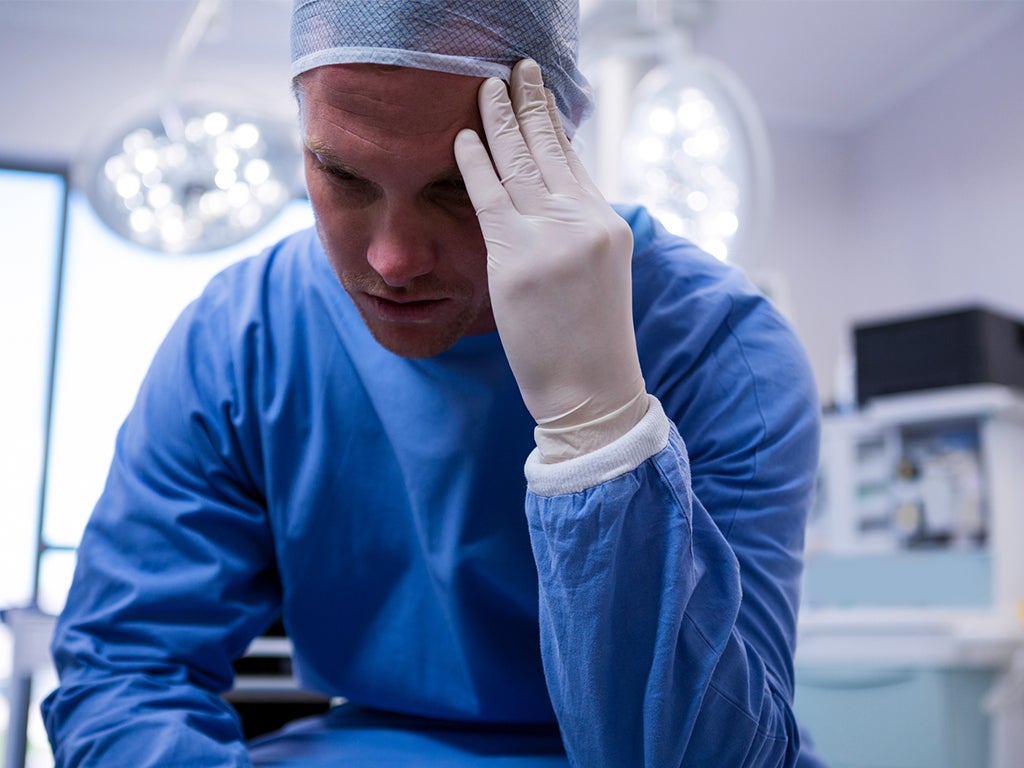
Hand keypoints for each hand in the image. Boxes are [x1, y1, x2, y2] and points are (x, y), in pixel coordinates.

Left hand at [454, 59, 647, 461]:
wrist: (592, 393)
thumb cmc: (591, 343)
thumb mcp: (601, 276)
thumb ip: (579, 232)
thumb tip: (550, 199)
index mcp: (607, 225)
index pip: (575, 161)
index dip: (555, 123)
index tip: (542, 93)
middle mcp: (585, 221)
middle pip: (550, 149)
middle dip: (530, 103)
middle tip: (516, 68)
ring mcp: (552, 237)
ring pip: (519, 163)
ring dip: (499, 119)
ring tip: (484, 87)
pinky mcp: (518, 258)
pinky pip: (489, 195)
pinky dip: (473, 161)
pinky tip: (461, 137)